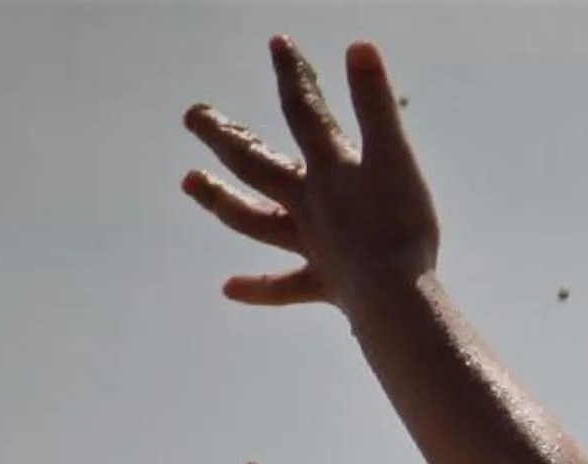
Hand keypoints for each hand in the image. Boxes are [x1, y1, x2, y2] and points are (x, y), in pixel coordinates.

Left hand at [182, 38, 436, 312]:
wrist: (393, 296)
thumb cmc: (399, 226)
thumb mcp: (395, 157)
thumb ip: (375, 104)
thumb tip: (359, 47)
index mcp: (328, 169)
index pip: (304, 112)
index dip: (293, 76)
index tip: (278, 44)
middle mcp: (309, 203)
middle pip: (256, 163)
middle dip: (226, 136)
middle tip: (192, 115)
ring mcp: (313, 245)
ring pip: (255, 220)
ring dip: (221, 199)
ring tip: (188, 181)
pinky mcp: (326, 285)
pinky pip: (286, 287)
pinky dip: (258, 288)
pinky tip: (228, 288)